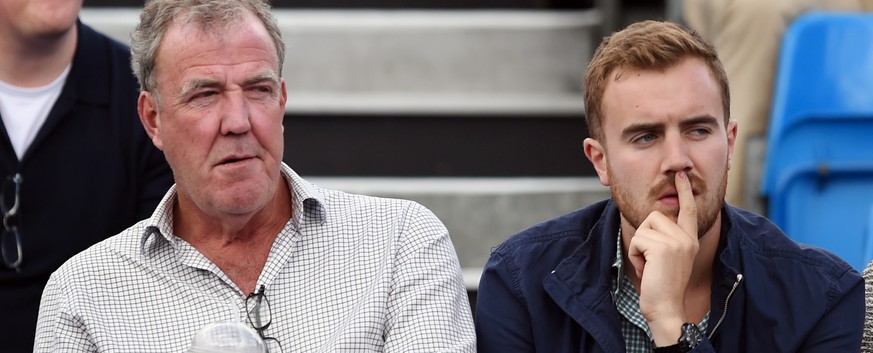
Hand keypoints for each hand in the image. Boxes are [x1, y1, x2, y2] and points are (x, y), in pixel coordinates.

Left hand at [626, 171, 698, 345]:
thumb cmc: (662, 286)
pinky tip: (647, 270)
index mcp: (690, 240)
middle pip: (654, 216)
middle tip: (651, 261)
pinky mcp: (663, 247)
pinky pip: (637, 240)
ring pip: (643, 228)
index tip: (681, 175)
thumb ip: (666, 240)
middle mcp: (687, 238)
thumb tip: (653, 221)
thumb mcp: (668, 258)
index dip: (684, 191)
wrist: (666, 307)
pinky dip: (635, 255)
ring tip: (650, 266)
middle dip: (644, 237)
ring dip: (638, 248)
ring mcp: (677, 242)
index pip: (688, 210)